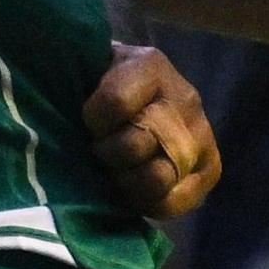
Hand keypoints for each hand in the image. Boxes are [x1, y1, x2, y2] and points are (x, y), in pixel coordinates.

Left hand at [83, 43, 221, 218]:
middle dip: (107, 154)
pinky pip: (177, 201)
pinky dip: (149, 203)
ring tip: (118, 170)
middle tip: (101, 150)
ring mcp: (201, 134)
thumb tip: (59, 104)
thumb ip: (71, 76)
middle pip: (135, 145)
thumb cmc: (98, 83)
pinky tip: (136, 191)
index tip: (87, 120)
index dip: (93, 120)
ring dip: (127, 181)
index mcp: (150, 65)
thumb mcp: (85, 67)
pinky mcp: (210, 169)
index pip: (116, 103)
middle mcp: (184, 98)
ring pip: (157, 177)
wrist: (133, 96)